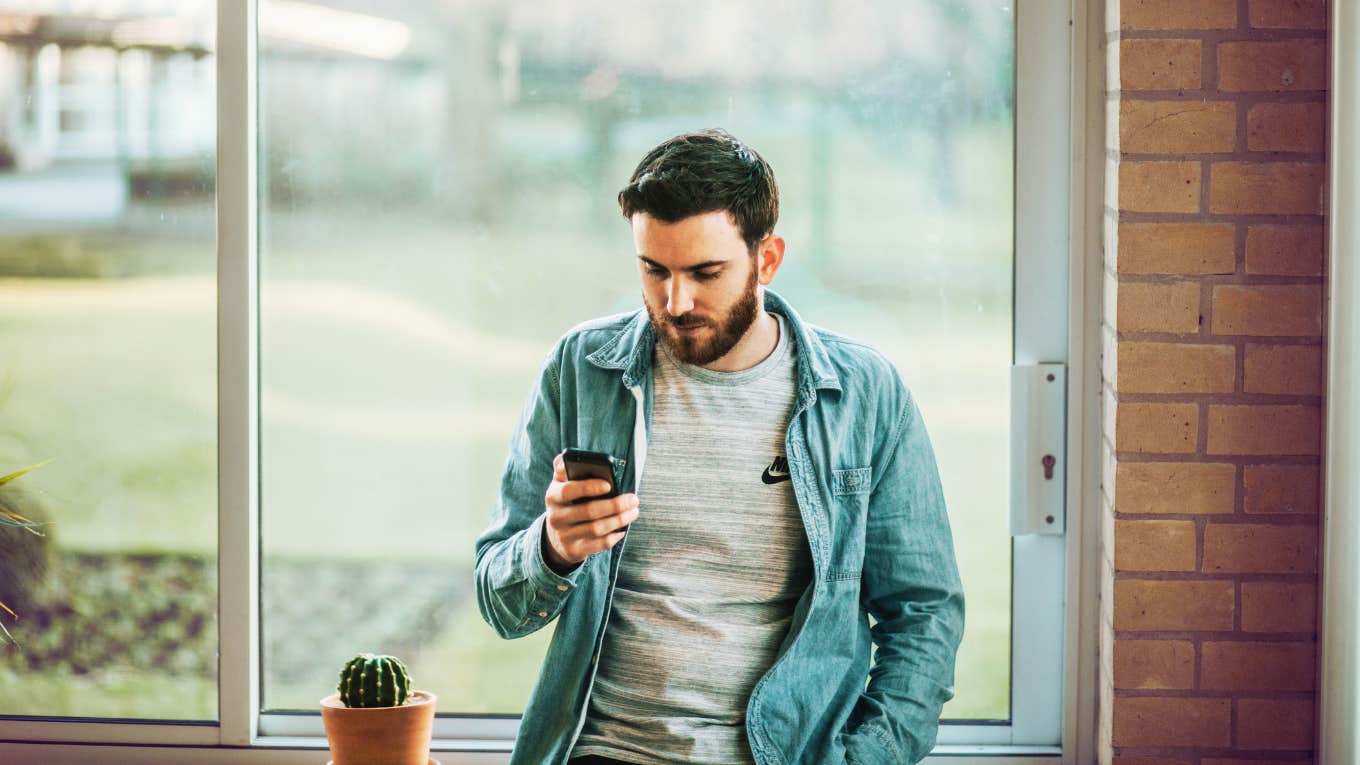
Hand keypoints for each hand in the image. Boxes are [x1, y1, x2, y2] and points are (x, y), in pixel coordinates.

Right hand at [541, 452, 638, 573]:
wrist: (556, 536)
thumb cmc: (567, 502)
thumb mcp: (561, 485)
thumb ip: (564, 469)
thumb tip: (567, 456)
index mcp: (553, 495)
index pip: (568, 490)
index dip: (589, 487)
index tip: (609, 484)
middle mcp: (556, 517)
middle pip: (588, 511)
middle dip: (615, 505)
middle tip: (634, 499)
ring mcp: (564, 535)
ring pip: (596, 528)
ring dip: (619, 520)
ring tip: (634, 512)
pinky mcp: (574, 550)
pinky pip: (598, 544)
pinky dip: (614, 536)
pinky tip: (623, 529)